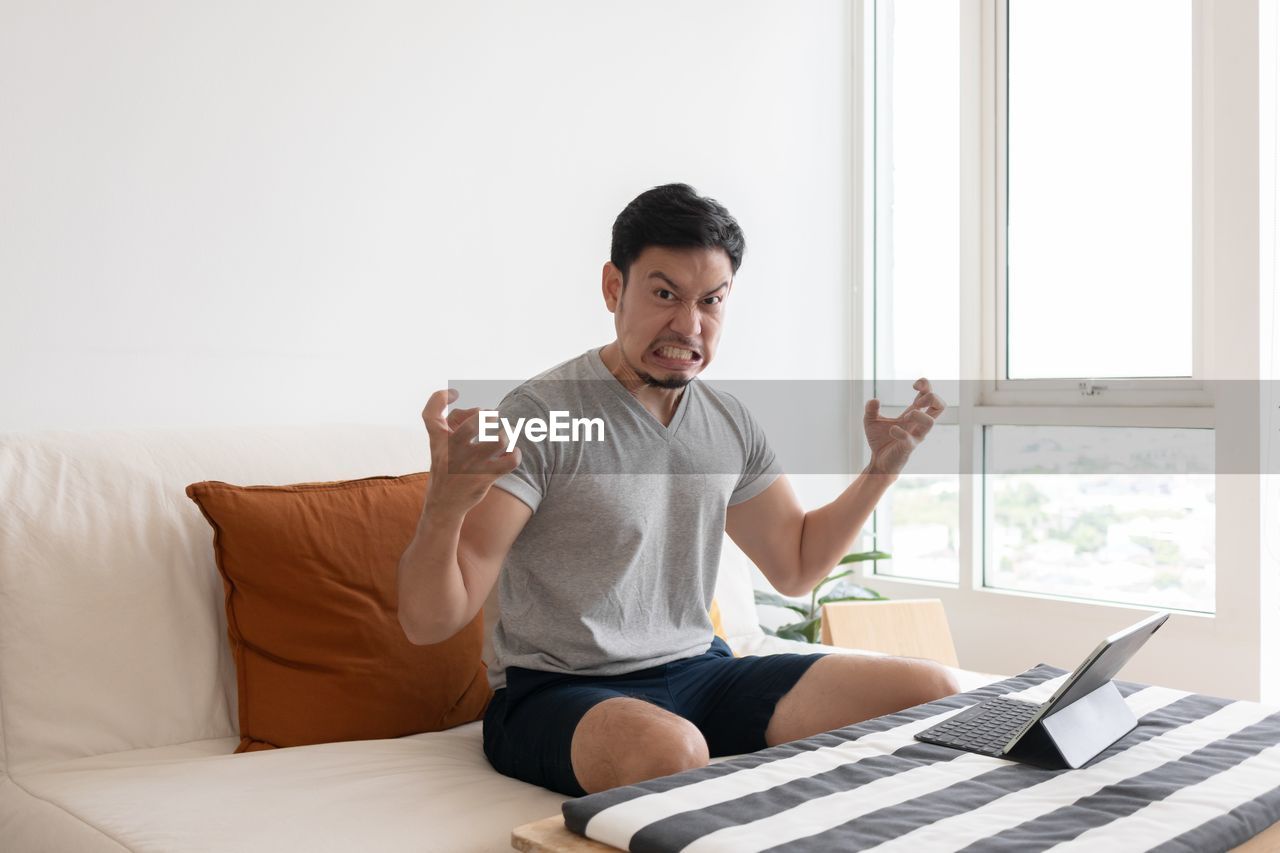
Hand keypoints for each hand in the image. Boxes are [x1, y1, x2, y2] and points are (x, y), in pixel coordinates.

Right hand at [420, 388, 520, 513]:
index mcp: (439, 440)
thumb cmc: (445, 467)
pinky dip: (515, 454)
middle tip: (493, 417)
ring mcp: (470, 465)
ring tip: (504, 435)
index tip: (454, 393)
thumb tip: (477, 409)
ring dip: (506, 434)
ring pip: (498, 441)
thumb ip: (452, 421)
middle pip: (474, 425)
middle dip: (488, 416)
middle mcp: (453, 451)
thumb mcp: (438, 444)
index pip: (431, 414)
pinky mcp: (484, 478)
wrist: (444, 503)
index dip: (440, 397)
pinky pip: (510, 461)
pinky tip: (510, 453)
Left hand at [863, 378, 945, 476]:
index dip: (926, 385)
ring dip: (917, 414)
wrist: (878, 462)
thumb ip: (870, 409)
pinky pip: (910, 438)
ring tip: (904, 418)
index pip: (930, 395)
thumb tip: (874, 400)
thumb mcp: (870, 421)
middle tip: (916, 403)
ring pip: (931, 422)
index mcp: (913, 414)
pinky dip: (899, 431)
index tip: (914, 386)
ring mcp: (916, 436)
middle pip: (941, 406)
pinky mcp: (908, 447)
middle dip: (930, 397)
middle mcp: (918, 424)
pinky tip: (892, 430)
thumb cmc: (880, 441)